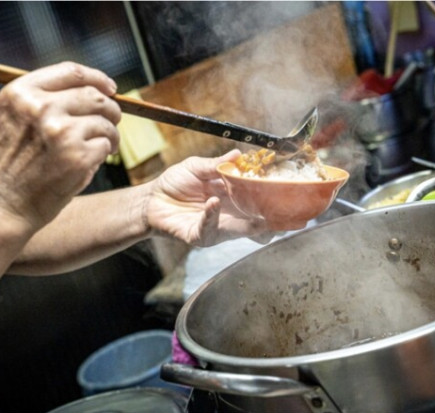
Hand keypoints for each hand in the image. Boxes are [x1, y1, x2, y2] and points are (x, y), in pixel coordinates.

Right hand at [0, 62, 120, 230]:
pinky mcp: (77, 157)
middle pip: (94, 95)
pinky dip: (104, 155)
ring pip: (105, 122)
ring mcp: (60, 131)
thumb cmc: (7, 169)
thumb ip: (45, 102)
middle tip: (111, 124)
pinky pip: (105, 146)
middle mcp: (40, 107)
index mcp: (20, 93)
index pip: (71, 72)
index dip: (97, 78)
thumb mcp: (13, 120)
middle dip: (110, 109)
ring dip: (110, 135)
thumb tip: (95, 93)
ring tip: (102, 148)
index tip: (110, 89)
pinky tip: (89, 164)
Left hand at [146, 150, 269, 246]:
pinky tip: (213, 201)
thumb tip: (239, 154)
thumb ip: (217, 164)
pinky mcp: (200, 236)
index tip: (283, 187)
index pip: (258, 199)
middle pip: (258, 220)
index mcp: (232, 197)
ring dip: (250, 221)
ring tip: (256, 210)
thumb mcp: (196, 167)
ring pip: (241, 230)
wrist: (151, 200)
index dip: (271, 196)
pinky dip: (212, 215)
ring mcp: (217, 227)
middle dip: (270, 216)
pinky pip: (209, 228)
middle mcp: (230, 215)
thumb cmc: (175, 184)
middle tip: (280, 205)